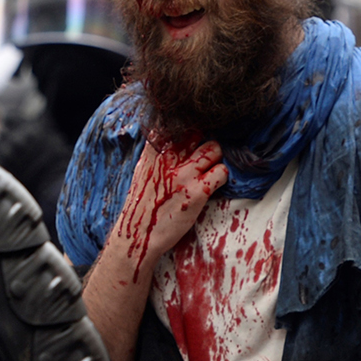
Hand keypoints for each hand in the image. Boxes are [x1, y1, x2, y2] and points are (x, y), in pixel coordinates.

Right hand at [112, 139, 227, 269]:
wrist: (138, 236)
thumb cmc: (141, 205)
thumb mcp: (142, 171)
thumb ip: (155, 152)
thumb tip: (167, 137)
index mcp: (153, 151)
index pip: (176, 124)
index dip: (188, 128)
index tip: (192, 137)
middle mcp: (169, 158)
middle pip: (198, 133)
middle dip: (203, 142)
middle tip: (205, 156)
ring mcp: (184, 174)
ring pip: (214, 148)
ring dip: (216, 157)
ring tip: (211, 168)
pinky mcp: (198, 192)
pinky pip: (221, 171)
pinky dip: (222, 175)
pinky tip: (215, 183)